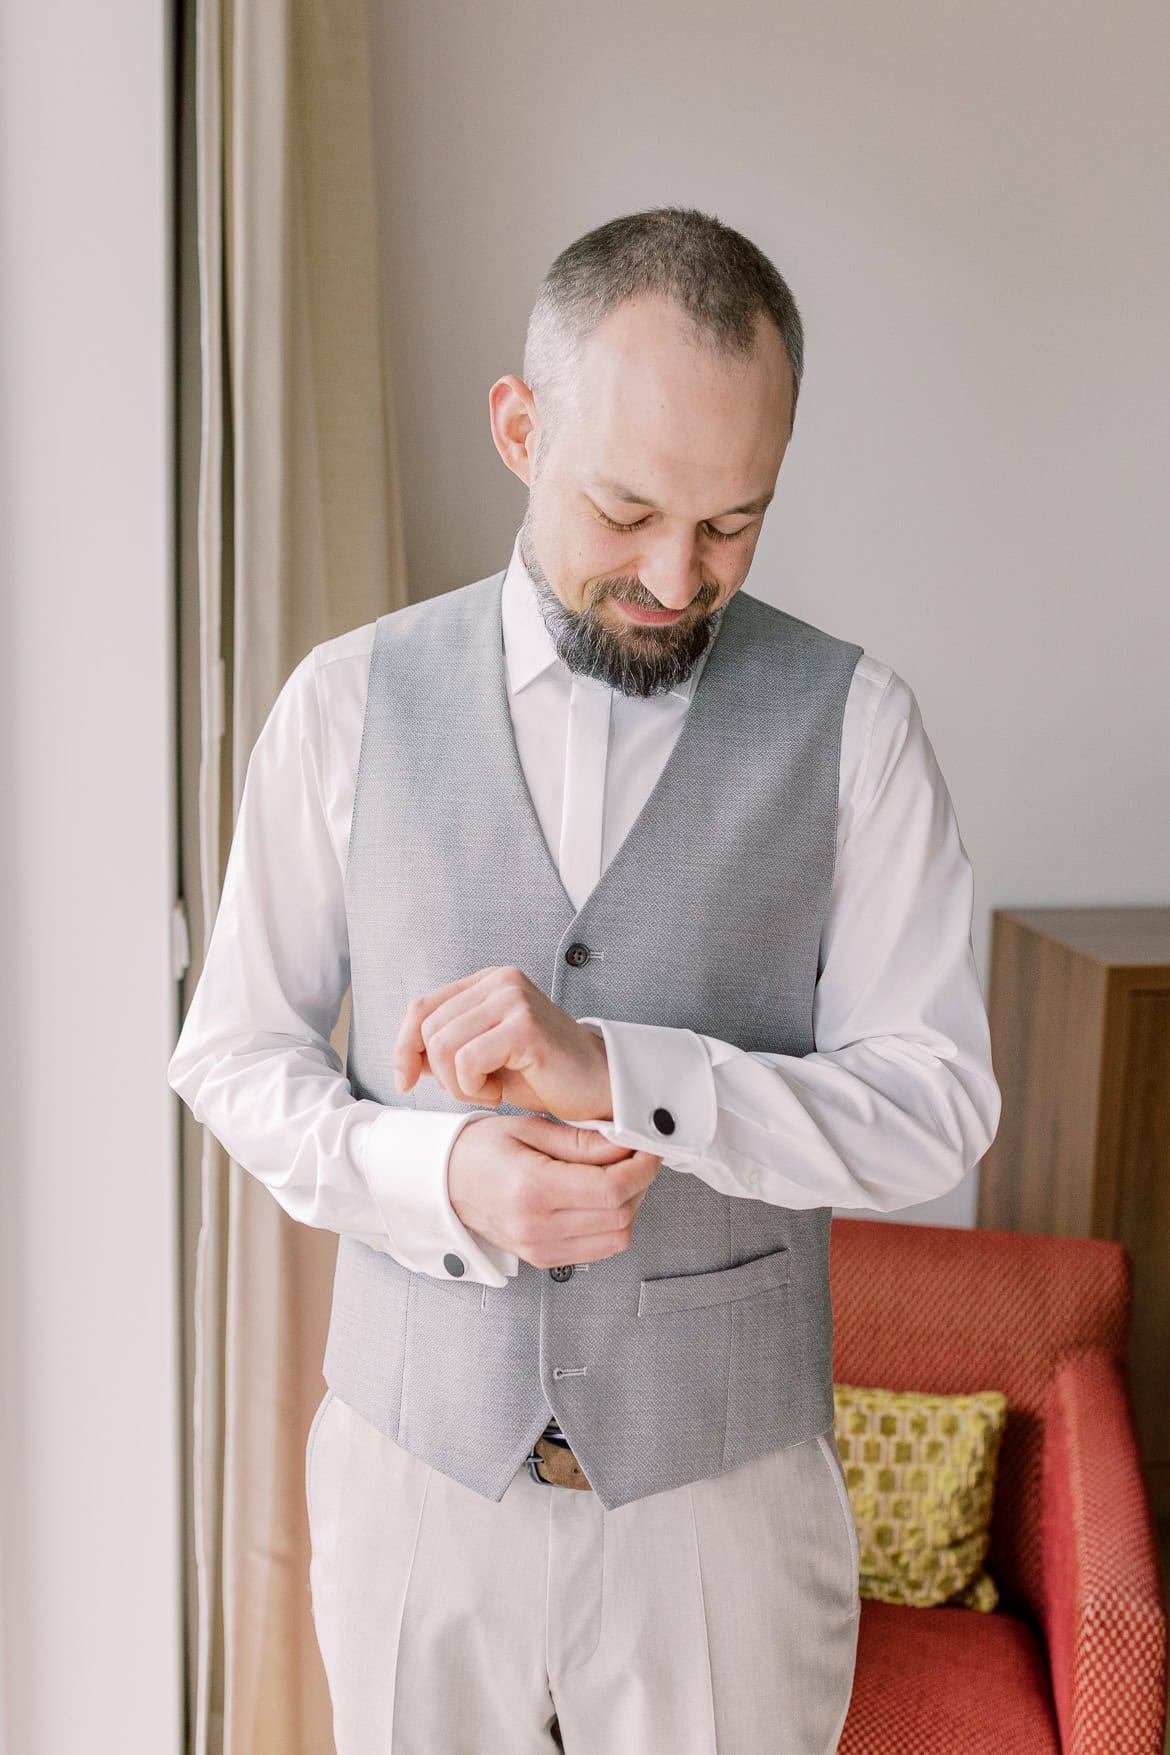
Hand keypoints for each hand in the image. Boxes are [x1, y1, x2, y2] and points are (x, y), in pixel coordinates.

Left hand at [392, 965, 612, 1122]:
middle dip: (440, 1074)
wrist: (597, 1087)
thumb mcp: (484, 1054)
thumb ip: (446, 1046)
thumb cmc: (543, 1074)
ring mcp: (513, 999)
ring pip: (442, 1046)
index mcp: (488, 981)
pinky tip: (501, 1092)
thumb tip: (405, 1060)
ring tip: (491, 1090)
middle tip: (478, 1089)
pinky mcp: (524, 1026)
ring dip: (459, 1084)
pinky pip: (467, 1061)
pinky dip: (475, 1088)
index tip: (405, 1080)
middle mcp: (500, 981)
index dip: (403, 1046)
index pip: (421, 1007)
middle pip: (428, 1029)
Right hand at [447, 1113, 660, 1267]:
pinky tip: (601, 1199)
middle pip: (621, 1215)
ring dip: (630, 1206)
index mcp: (533, 1189)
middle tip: (635, 1157)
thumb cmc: (478, 1151)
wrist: (442, 1182)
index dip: (641, 1167)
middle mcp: (538, 1226)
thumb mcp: (528, 1129)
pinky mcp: (543, 1258)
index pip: (611, 1188)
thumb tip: (624, 1144)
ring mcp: (540, 1248)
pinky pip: (599, 1250)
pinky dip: (612, 1225)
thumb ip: (581, 1141)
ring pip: (617, 1237)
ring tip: (618, 1176)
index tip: (647, 1149)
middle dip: (640, 1183)